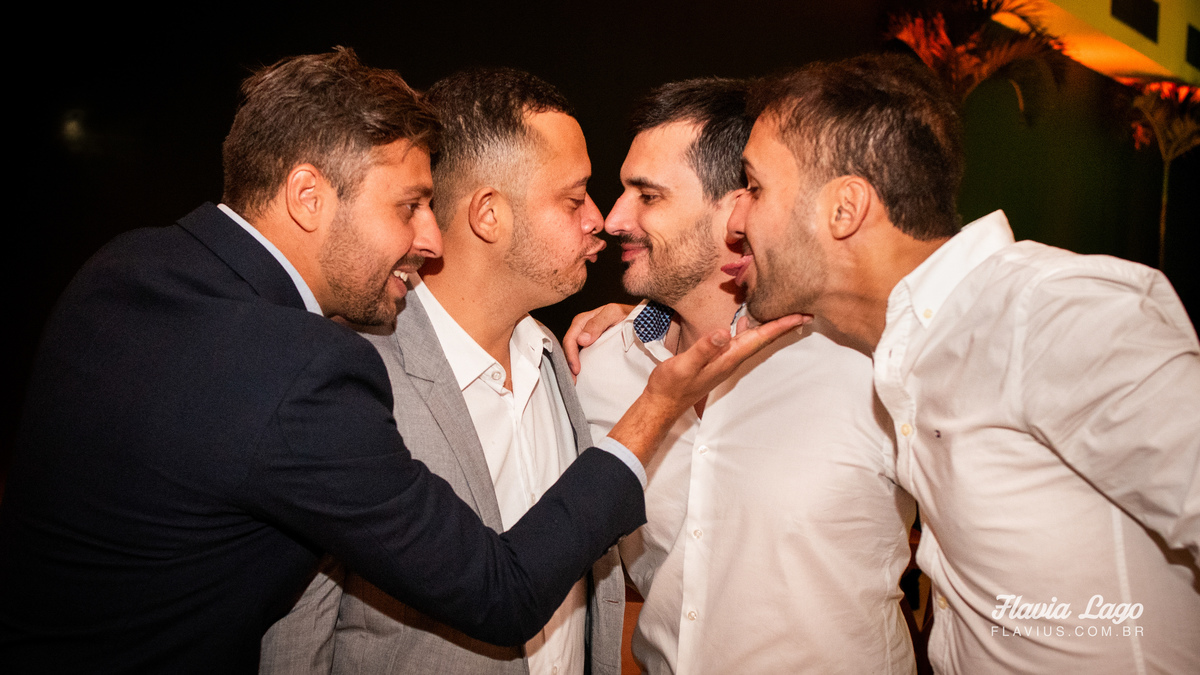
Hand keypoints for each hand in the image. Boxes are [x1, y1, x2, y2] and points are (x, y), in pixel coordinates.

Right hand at [563, 303, 634, 378]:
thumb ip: (597, 324)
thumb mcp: (612, 314)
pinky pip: (582, 357)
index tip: (576, 370)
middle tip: (573, 382)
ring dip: (572, 368)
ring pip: (573, 355)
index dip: (571, 356)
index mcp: (581, 321)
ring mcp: (584, 340)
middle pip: (569, 350)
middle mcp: (580, 331)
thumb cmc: (624, 313)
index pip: (570, 340)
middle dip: (569, 366)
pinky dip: (580, 366)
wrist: (636, 318)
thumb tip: (582, 340)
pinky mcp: (591, 347)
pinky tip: (582, 376)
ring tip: (575, 382)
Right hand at [608, 313, 807, 463]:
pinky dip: (748, 328)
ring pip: (753, 339)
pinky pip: (740, 340)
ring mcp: (725, 360)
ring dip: (770, 327)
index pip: (760, 338)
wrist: (663, 403)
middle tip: (805, 311)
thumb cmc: (672, 385)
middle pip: (763, 338)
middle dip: (784, 325)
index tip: (801, 315)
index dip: (781, 326)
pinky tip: (746, 320)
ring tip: (784, 314)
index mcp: (728, 358)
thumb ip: (705, 348)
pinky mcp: (717, 359)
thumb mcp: (685, 364)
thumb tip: (724, 332)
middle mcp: (731, 359)